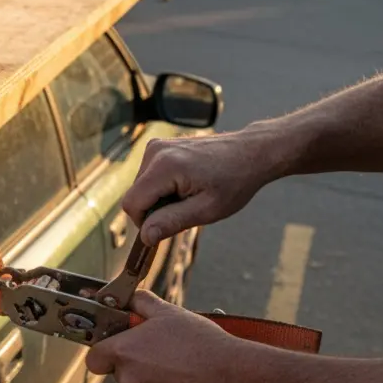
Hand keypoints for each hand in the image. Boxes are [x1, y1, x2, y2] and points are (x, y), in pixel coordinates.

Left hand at [86, 291, 257, 382]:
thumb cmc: (203, 342)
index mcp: (124, 352)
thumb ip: (142, 303)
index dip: (105, 352)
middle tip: (164, 354)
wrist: (236, 376)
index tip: (119, 347)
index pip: (95, 358)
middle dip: (137, 364)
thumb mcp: (170, 313)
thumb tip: (130, 299)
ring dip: (155, 382)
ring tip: (183, 370)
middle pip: (121, 373)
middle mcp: (129, 379)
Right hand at [123, 129, 283, 245]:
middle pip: (135, 195)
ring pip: (140, 187)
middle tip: (188, 208)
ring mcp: (156, 146)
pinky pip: (148, 176)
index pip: (132, 204)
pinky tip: (187, 184)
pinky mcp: (159, 146)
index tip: (169, 226)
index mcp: (164, 167)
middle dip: (156, 209)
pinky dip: (163, 186)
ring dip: (160, 198)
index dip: (145, 222)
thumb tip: (145, 236)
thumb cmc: (235, 181)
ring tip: (190, 194)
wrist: (251, 152)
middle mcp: (155, 152)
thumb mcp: (208, 210)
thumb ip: (172, 222)